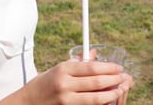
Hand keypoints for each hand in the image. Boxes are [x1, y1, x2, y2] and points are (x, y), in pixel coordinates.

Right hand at [1, 60, 129, 104]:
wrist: (26, 103)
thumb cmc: (43, 84)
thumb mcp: (57, 69)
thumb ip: (77, 63)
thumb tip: (95, 54)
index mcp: (63, 68)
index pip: (91, 67)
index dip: (108, 67)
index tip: (119, 67)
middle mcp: (65, 83)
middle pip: (96, 81)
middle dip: (114, 80)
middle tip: (126, 78)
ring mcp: (66, 99)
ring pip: (95, 97)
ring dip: (111, 93)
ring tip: (121, 89)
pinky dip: (101, 103)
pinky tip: (109, 100)